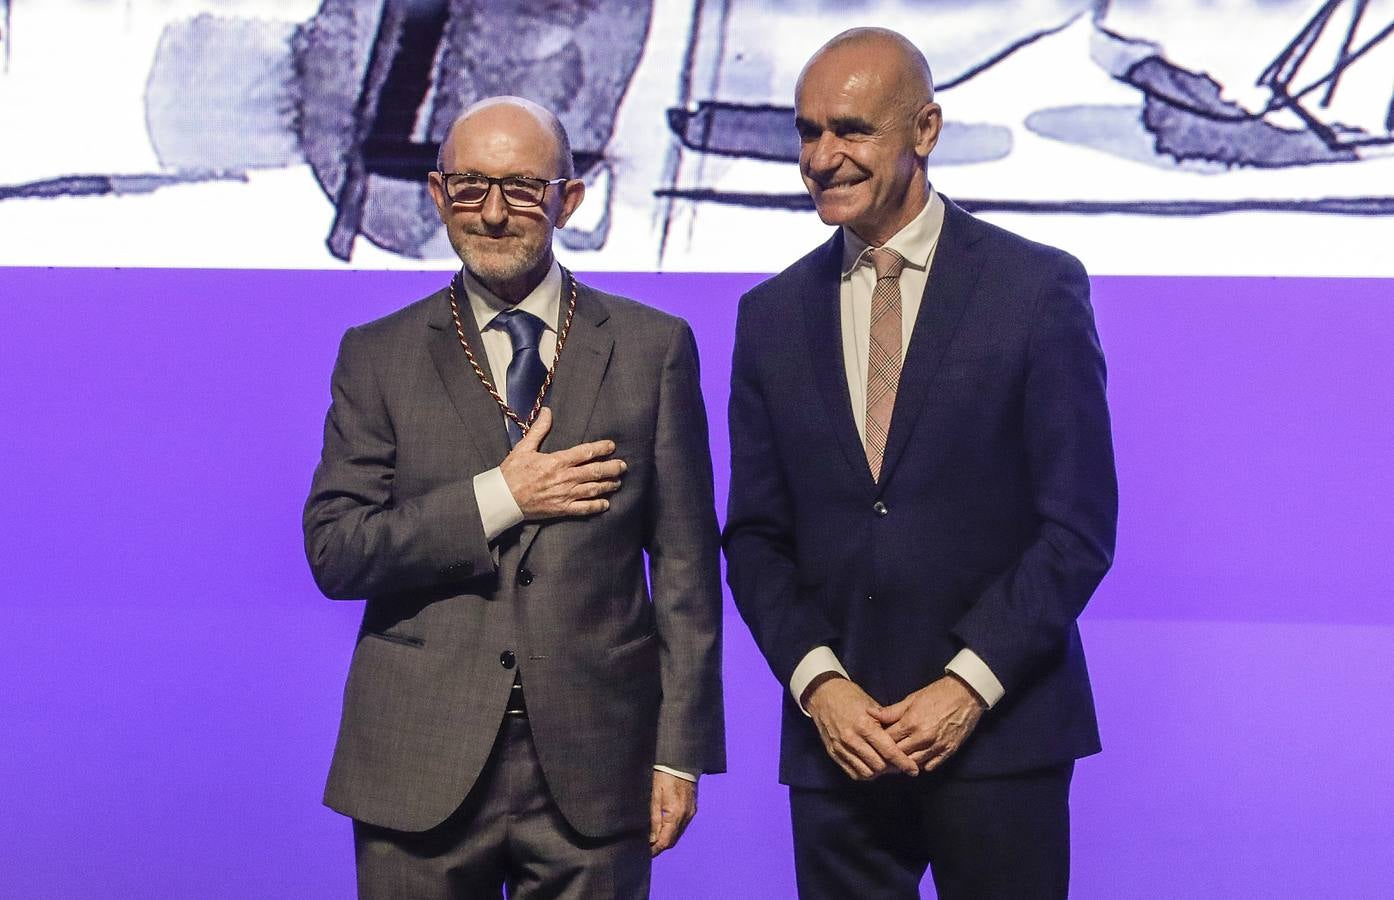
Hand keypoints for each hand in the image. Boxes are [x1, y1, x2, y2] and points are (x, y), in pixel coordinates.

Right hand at [499, 408, 624, 519]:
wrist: (502, 498)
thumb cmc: (512, 473)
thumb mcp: (524, 448)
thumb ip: (538, 430)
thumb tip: (547, 411)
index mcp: (557, 461)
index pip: (585, 452)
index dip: (601, 448)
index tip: (611, 446)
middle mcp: (564, 478)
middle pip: (595, 471)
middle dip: (611, 468)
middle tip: (623, 465)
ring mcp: (564, 495)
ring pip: (592, 489)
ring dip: (608, 485)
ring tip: (618, 482)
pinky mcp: (561, 509)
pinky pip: (583, 508)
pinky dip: (596, 506)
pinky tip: (606, 504)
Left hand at [649, 771, 696, 856]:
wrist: (680, 760)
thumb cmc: (664, 775)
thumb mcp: (654, 796)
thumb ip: (653, 819)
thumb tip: (651, 839)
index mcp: (676, 813)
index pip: (666, 841)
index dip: (655, 849)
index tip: (644, 853)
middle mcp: (687, 815)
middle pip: (672, 840)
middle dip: (659, 846)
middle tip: (646, 848)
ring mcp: (691, 812)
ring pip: (677, 833)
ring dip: (666, 838)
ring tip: (651, 838)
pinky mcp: (692, 808)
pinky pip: (682, 824)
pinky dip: (672, 829)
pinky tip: (662, 827)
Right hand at [803, 675, 918, 780]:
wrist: (824, 695)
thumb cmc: (851, 697)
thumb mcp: (872, 706)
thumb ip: (887, 725)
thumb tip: (905, 741)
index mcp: (864, 725)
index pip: (888, 751)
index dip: (903, 763)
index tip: (913, 769)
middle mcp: (851, 739)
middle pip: (879, 766)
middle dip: (892, 768)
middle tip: (900, 764)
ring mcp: (840, 748)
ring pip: (866, 773)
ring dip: (879, 772)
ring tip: (886, 765)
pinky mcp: (833, 753)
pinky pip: (853, 773)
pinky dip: (865, 773)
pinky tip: (872, 766)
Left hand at [873, 675, 984, 773]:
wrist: (966, 694)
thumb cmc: (937, 694)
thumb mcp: (911, 699)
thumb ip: (891, 711)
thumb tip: (870, 713)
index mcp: (911, 723)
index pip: (888, 740)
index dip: (879, 743)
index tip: (874, 744)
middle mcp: (923, 737)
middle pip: (899, 754)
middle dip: (889, 756)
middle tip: (882, 757)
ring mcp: (936, 745)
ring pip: (913, 763)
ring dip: (904, 763)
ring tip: (897, 762)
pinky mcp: (949, 751)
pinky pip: (931, 766)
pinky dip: (922, 765)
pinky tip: (916, 761)